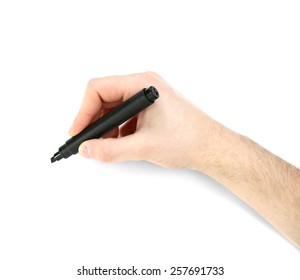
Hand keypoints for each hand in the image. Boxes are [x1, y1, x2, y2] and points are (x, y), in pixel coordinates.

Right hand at [69, 72, 219, 168]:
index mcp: (143, 84)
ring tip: (104, 146)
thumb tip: (86, 150)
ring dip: (105, 127)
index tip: (77, 132)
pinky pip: (124, 115)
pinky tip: (119, 144)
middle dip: (94, 121)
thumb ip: (111, 150)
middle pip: (104, 97)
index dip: (83, 111)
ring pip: (114, 108)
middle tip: (87, 142)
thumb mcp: (145, 147)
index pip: (99, 89)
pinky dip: (117, 130)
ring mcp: (147, 97)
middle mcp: (144, 86)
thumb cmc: (188, 140)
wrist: (212, 147)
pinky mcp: (150, 109)